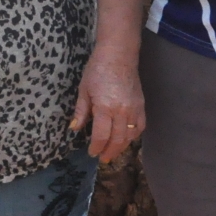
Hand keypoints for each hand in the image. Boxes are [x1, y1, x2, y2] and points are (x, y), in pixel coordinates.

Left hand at [69, 44, 144, 162]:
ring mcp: (134, 109)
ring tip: (113, 152)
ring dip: (121, 147)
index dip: (97, 147)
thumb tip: (74, 128)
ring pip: (130, 136)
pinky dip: (133, 136)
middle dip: (109, 152)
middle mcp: (122, 112)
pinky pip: (140, 127)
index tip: (92, 152)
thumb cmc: (97, 70)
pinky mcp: (141, 106)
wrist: (118, 55)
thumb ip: (81, 112)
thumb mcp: (84, 90)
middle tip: (103, 159)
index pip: (102, 136)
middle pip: (117, 140)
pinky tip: (126, 139)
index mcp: (105, 108)